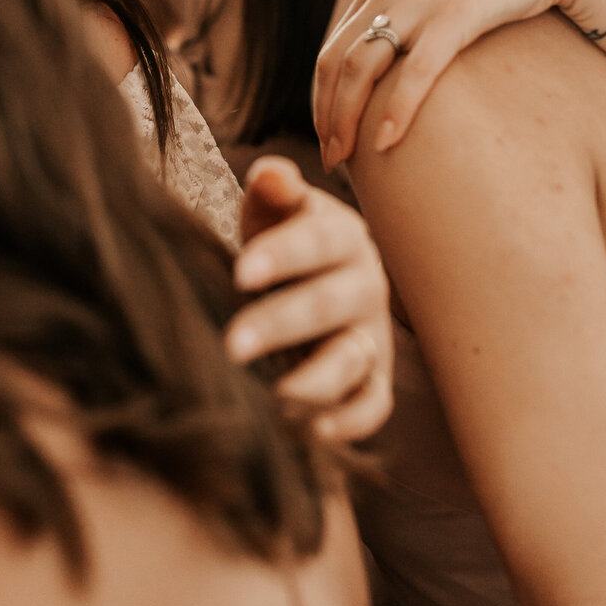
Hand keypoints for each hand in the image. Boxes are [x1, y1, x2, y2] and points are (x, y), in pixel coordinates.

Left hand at [226, 157, 392, 440]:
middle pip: (329, 304)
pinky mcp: (374, 378)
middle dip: (281, 325)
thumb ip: (274, 189)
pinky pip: (373, 404)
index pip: (315, 243)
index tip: (240, 274)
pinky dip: (351, 422)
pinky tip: (312, 431)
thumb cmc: (281, 235)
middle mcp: (365, 284)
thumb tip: (269, 173)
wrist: (310, 277)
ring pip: (353, 359)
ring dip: (314, 381)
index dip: (281, 257)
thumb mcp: (276, 206)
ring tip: (274, 397)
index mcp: (342, 235)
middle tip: (231, 345)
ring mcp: (372, 334)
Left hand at [315, 0, 597, 167]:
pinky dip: (397, 108)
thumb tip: (393, 69)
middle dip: (328, 117)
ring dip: (347, 118)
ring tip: (346, 157)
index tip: (327, 138)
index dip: (322, 101)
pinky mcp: (456, 13)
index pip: (331, 54)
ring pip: (363, 67)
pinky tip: (387, 141)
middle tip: (331, 160)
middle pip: (338, 64)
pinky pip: (416, 69)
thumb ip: (407, 22)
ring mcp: (420, 2)